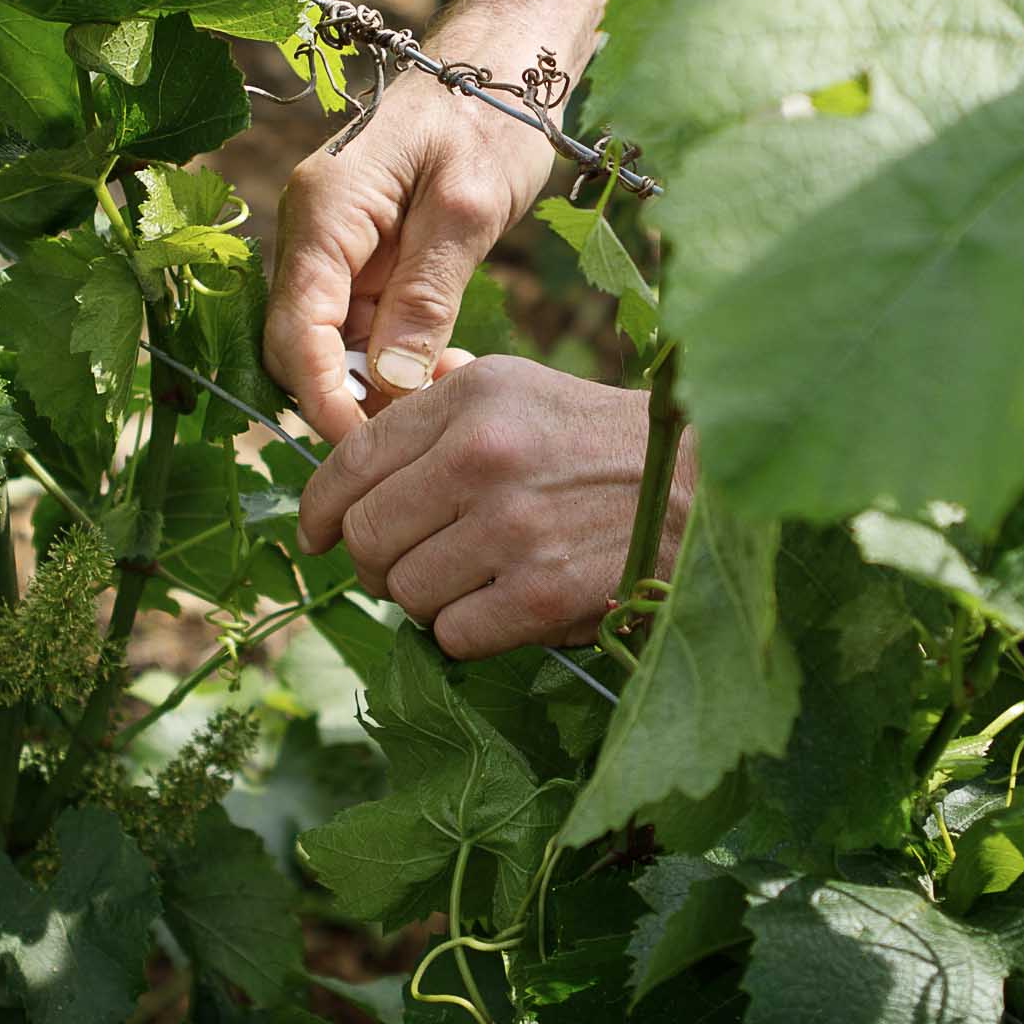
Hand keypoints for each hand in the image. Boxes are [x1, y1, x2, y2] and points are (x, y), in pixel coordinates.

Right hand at [263, 26, 558, 442]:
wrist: (506, 63)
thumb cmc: (490, 116)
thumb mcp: (467, 207)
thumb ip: (426, 296)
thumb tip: (393, 383)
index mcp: (324, 209)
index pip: (295, 329)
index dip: (323, 397)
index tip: (366, 448)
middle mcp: (312, 231)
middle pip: (302, 346)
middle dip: (351, 398)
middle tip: (424, 428)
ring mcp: (335, 246)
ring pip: (332, 345)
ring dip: (380, 383)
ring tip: (449, 389)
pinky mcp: (364, 259)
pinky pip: (362, 329)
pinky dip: (397, 359)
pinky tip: (446, 366)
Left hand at [296, 356, 696, 659]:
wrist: (710, 488)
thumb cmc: (601, 441)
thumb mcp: (519, 389)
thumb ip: (436, 406)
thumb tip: (355, 426)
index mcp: (470, 398)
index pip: (350, 461)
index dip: (318, 508)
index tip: (314, 534)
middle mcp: (482, 456)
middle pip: (365, 537)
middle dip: (375, 562)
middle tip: (408, 564)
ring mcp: (512, 528)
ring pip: (404, 592)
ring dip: (426, 600)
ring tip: (472, 579)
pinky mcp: (542, 594)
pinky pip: (452, 635)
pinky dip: (468, 632)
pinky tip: (504, 606)